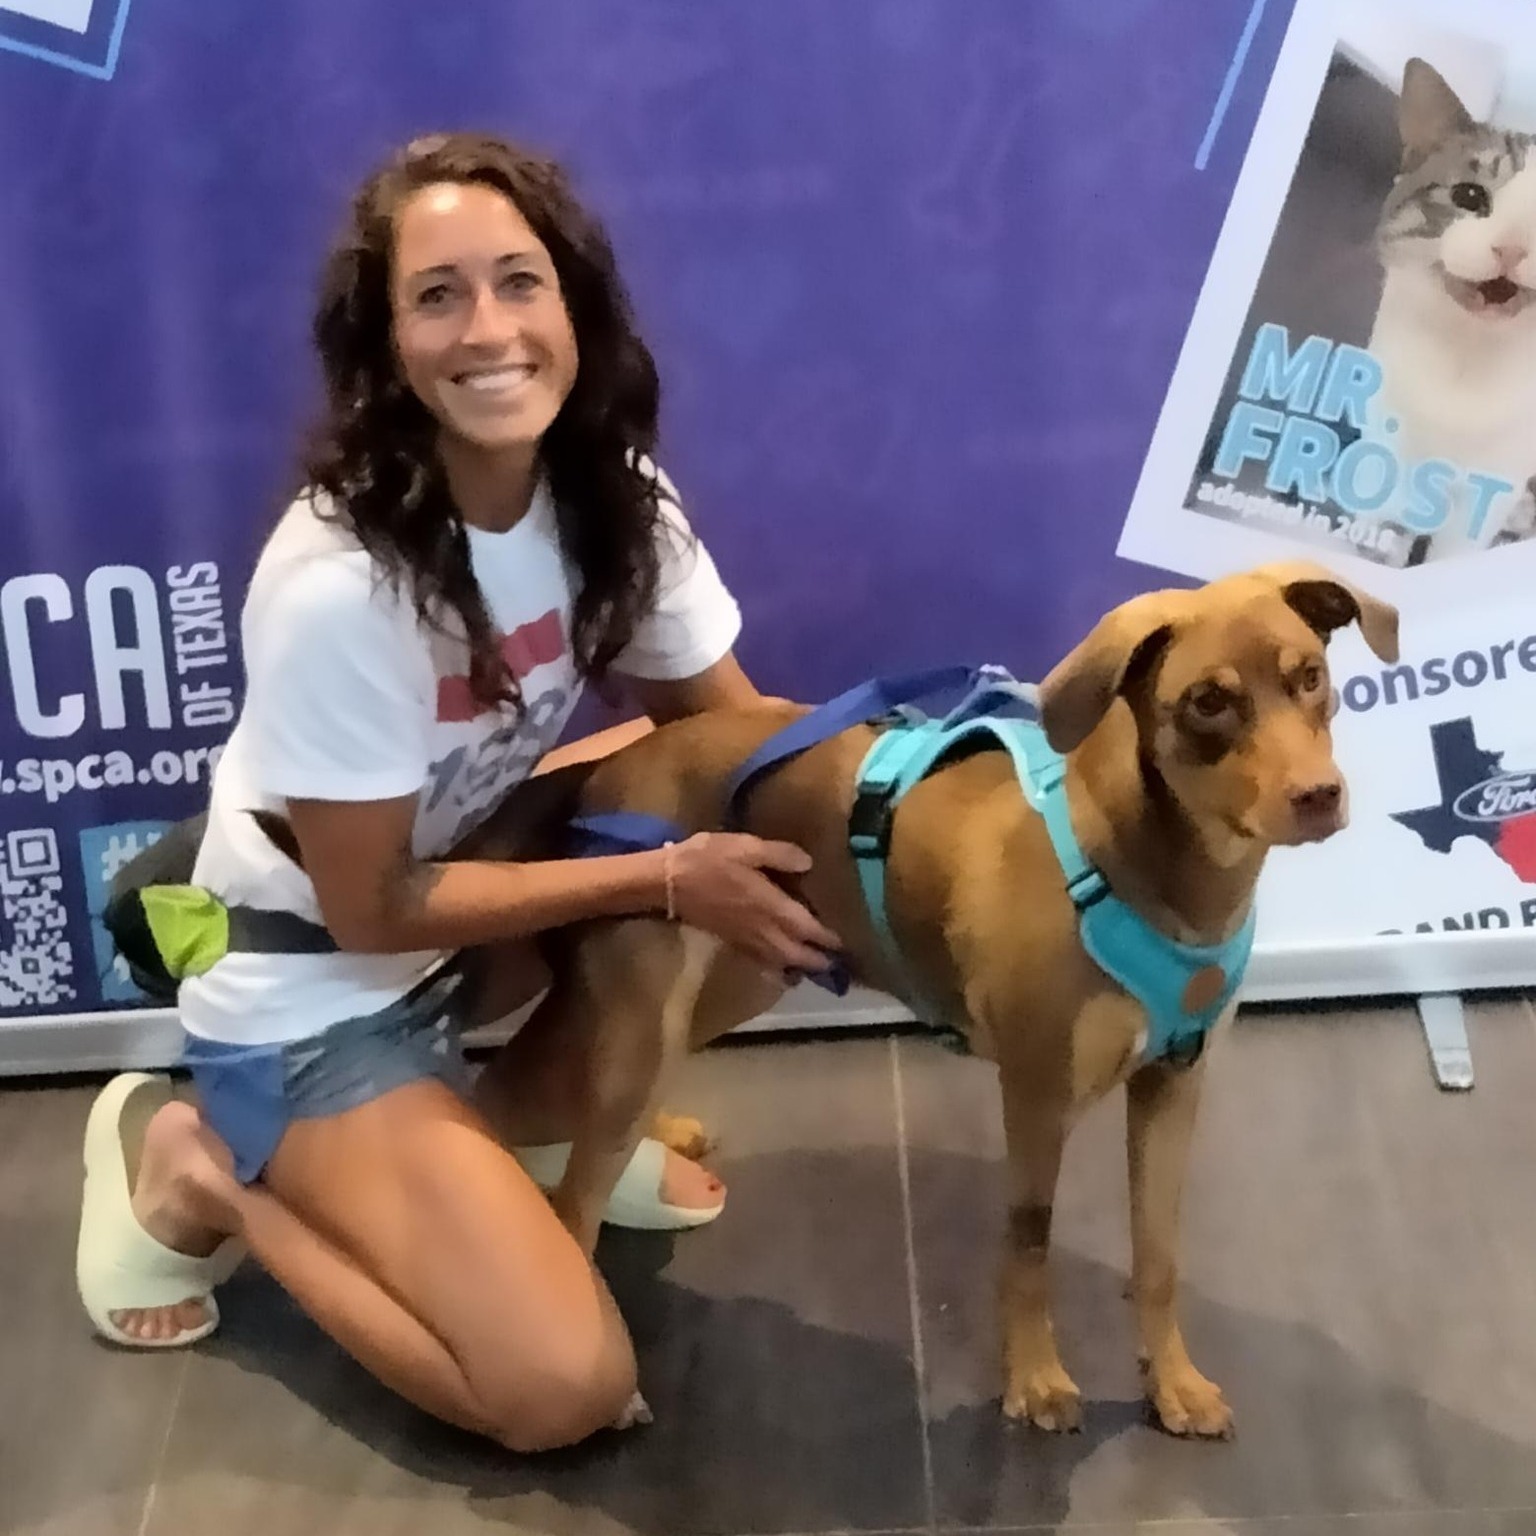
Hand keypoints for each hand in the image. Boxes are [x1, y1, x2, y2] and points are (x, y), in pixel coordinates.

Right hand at [667, 832, 841, 973]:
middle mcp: (763, 930)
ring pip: (781, 964)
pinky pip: (762, 962)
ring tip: (815, 966)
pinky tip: (782, 964)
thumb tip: (809, 863)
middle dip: (819, 961)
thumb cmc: (707, 860)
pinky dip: (777, 968)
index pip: (809, 930)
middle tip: (838, 962)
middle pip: (798, 956)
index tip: (848, 941)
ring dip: (800, 968)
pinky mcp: (732, 943)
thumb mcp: (745, 846)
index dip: (830, 938)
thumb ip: (779, 855)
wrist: (666, 883)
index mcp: (771, 907)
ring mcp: (747, 940)